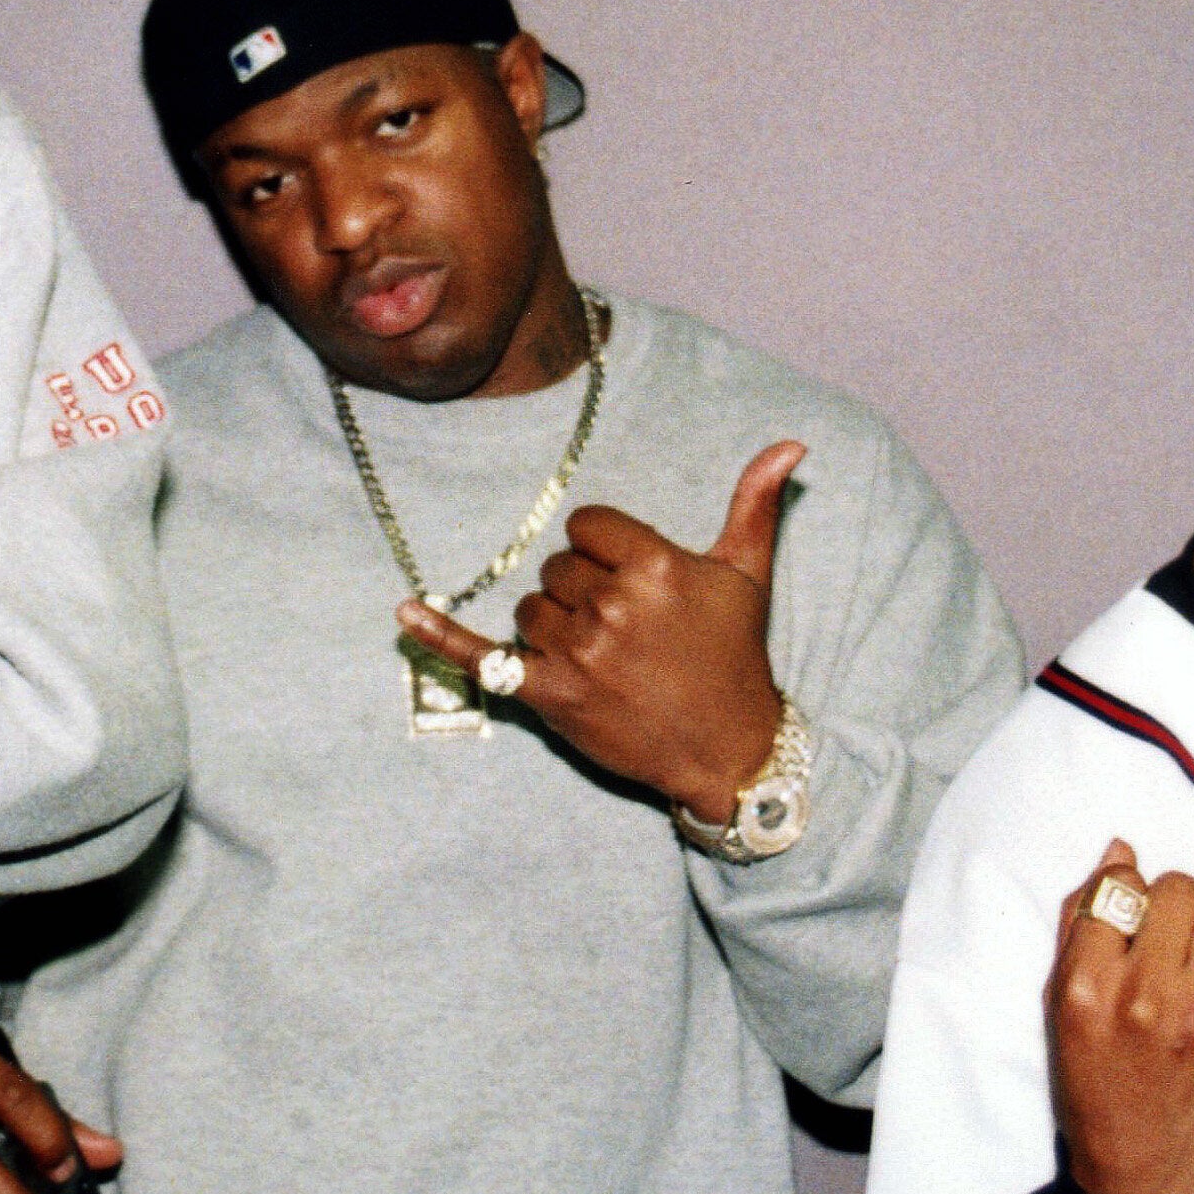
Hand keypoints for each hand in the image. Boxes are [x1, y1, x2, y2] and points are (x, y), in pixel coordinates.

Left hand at [396, 440, 801, 820]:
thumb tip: (789, 443)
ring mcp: (577, 653)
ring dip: (553, 626)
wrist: (729, 750)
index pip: (586, 525)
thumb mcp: (748, 575)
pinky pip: (483, 657)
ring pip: (529, 609)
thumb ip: (754, 503)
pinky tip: (404, 612)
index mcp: (653, 565)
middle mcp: (611, 605)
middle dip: (582, 591)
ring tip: (602, 656)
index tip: (630, 579)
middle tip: (625, 629)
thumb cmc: (735, 658)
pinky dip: (440, 635)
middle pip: (556, 568)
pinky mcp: (551, 696)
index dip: (603, 549)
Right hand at [1048, 840, 1193, 1193]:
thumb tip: (1119, 854)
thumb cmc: (1096, 1093)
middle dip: (1177, 909)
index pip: (1119, 887)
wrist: (1144, 1181)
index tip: (1137, 923)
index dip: (1131, 894)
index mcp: (1086, 988)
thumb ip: (1079, 930)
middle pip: (1178, 888)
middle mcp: (1144, 994)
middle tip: (1175, 947)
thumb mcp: (1060, 1012)